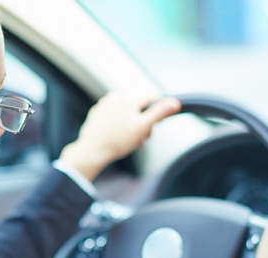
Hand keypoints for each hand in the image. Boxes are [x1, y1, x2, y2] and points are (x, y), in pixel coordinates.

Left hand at [58, 92, 180, 180]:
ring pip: (125, 111)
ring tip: (129, 140)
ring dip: (131, 123)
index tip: (155, 125)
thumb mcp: (143, 127)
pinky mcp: (96, 114)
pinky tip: (116, 137)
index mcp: (128, 98)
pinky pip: (113, 116)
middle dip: (142, 121)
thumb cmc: (118, 141)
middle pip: (138, 106)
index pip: (151, 98)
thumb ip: (159, 113)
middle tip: (141, 138)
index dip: (157, 112)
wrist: (92, 151)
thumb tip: (175, 102)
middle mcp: (115, 97)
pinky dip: (118, 124)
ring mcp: (103, 105)